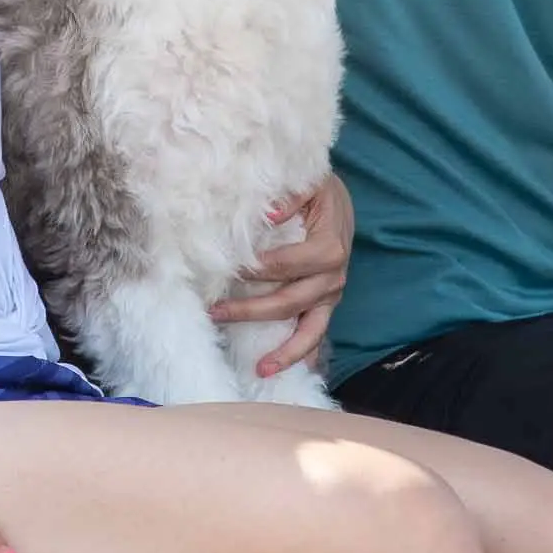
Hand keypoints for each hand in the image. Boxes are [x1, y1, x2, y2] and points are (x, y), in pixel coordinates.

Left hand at [209, 171, 352, 377]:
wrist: (336, 199)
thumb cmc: (318, 191)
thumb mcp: (309, 182)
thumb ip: (289, 197)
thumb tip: (266, 217)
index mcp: (329, 247)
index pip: (286, 264)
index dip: (256, 269)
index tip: (227, 270)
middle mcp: (333, 276)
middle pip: (289, 301)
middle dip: (251, 310)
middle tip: (215, 312)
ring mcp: (331, 295)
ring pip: (309, 329)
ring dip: (284, 351)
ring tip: (260, 369)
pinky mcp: (326, 304)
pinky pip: (316, 334)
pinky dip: (303, 355)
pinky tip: (282, 370)